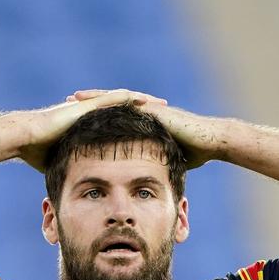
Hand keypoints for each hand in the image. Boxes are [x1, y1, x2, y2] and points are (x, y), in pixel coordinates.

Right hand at [19, 89, 166, 171]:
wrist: (24, 138)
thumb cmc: (37, 151)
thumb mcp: (62, 163)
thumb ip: (73, 169)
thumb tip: (77, 189)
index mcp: (90, 126)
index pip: (120, 123)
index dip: (139, 126)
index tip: (156, 131)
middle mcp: (92, 114)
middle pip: (126, 109)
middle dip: (147, 111)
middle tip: (168, 113)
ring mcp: (88, 108)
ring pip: (122, 101)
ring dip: (143, 102)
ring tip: (163, 105)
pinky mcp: (84, 106)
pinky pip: (110, 99)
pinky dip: (127, 98)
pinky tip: (144, 99)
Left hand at [70, 89, 219, 168]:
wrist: (212, 141)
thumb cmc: (195, 152)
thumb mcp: (167, 160)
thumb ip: (154, 164)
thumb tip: (146, 182)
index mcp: (143, 124)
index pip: (113, 117)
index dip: (94, 117)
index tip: (74, 119)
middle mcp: (143, 113)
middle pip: (110, 105)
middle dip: (88, 104)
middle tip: (65, 102)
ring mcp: (150, 109)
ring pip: (117, 100)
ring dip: (96, 98)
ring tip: (75, 98)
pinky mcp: (156, 110)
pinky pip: (131, 104)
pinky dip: (114, 102)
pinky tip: (99, 102)